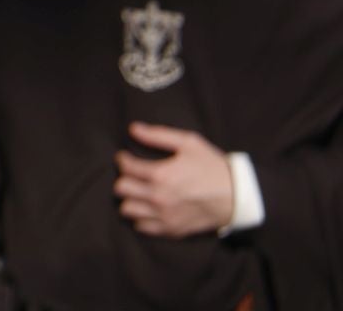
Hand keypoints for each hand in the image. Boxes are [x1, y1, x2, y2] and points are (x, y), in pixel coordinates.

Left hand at [113, 124, 234, 237]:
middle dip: (124, 178)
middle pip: (121, 189)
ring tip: (138, 192)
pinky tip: (148, 208)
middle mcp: (158, 197)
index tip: (125, 157)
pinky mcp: (172, 230)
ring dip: (129, 199)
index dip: (122, 159)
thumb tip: (132, 129)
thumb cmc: (213, 167)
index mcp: (161, 175)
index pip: (126, 167)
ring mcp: (164, 216)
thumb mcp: (189, 143)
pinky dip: (140, 217)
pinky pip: (142, 227)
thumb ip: (158, 135)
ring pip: (127, 209)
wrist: (237, 197)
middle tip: (132, 175)